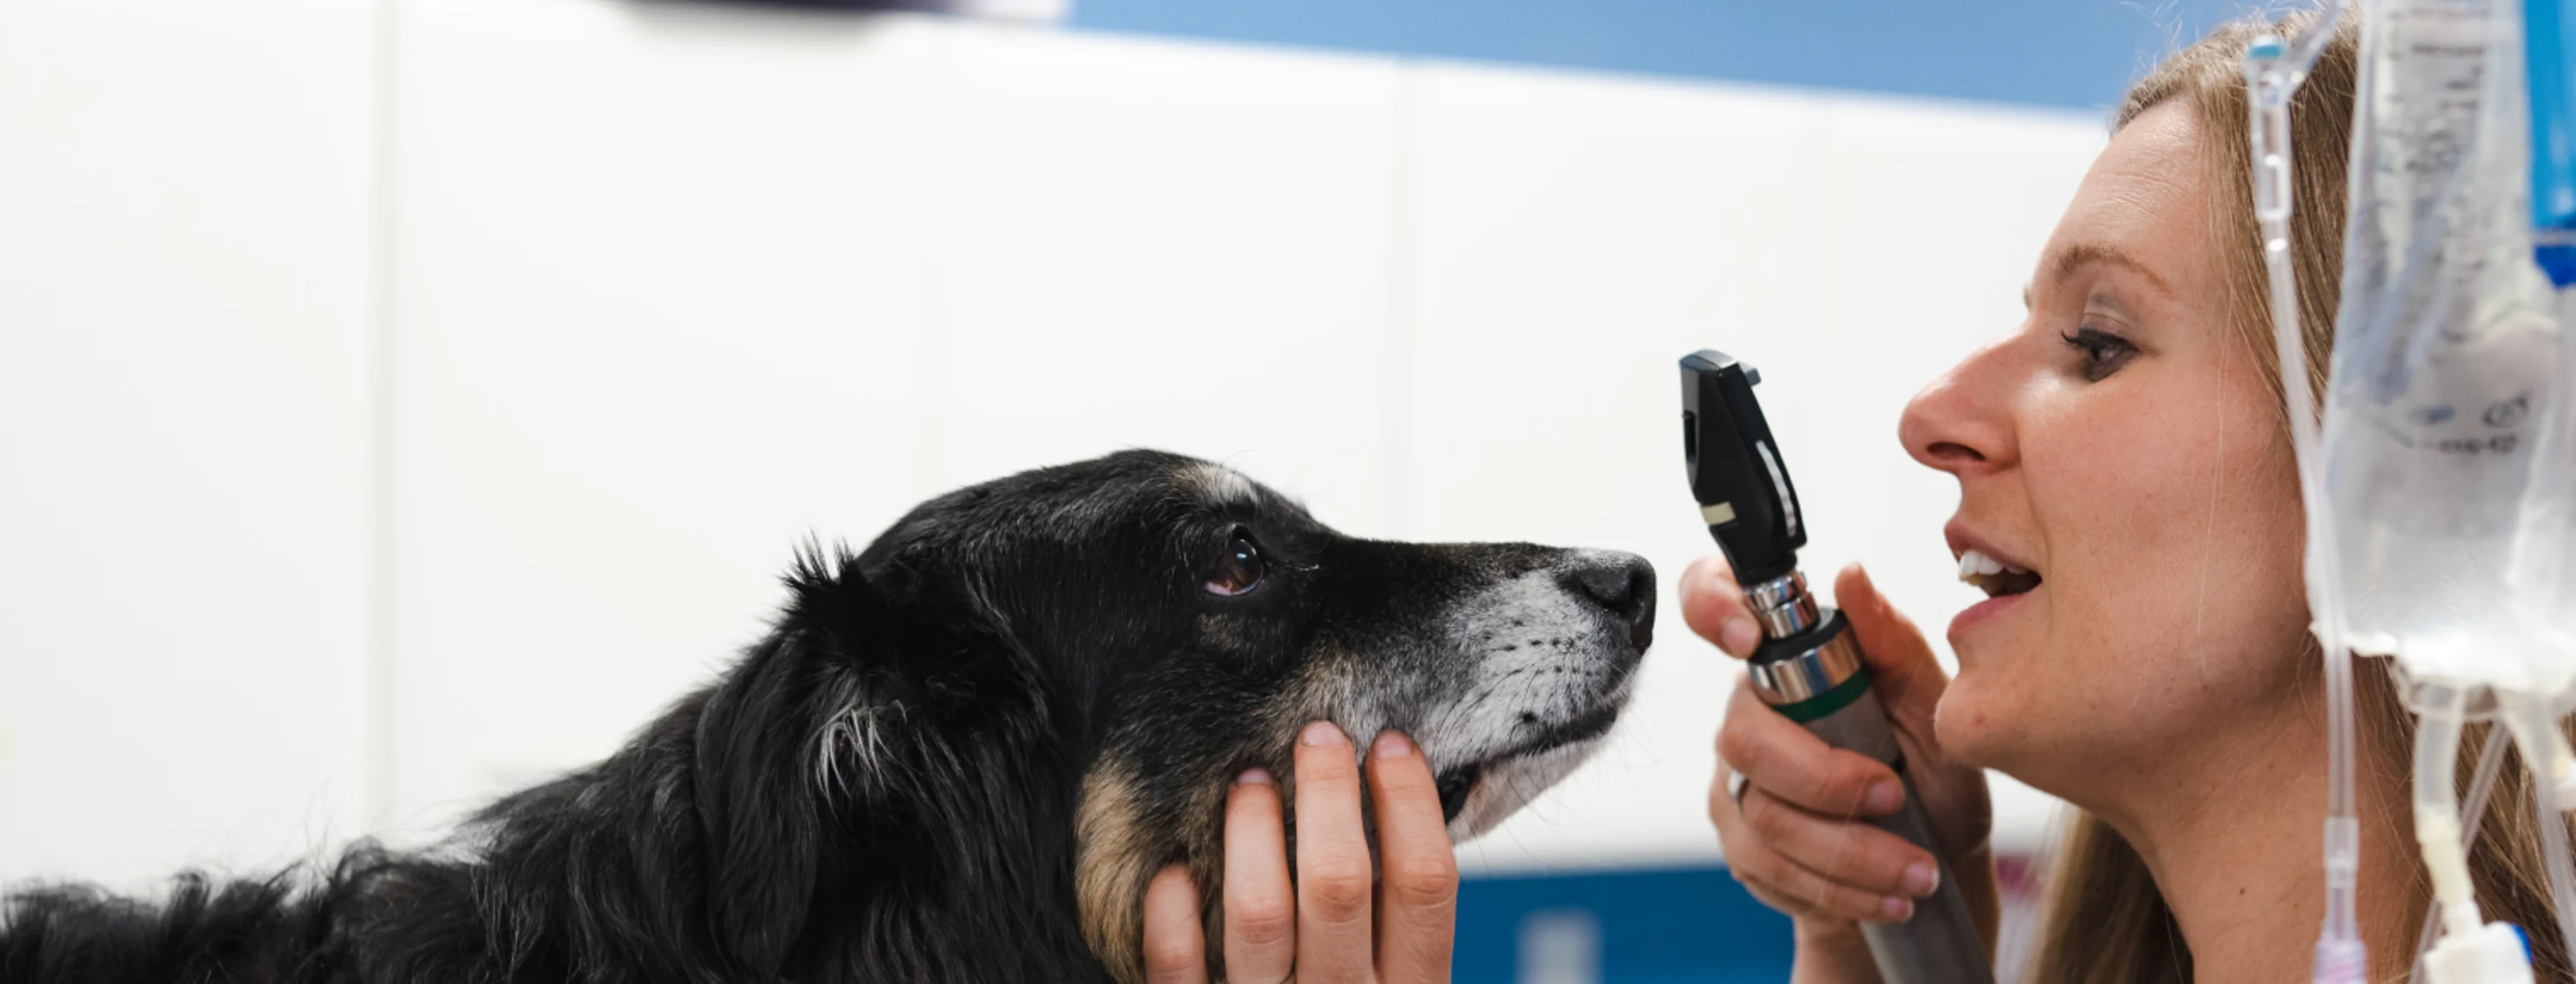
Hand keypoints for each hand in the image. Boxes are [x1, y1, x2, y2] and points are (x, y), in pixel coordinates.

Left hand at [1140, 721, 1456, 983]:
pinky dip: (1171, 913)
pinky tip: (1172, 868)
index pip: (1427, 884)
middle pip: (1341, 883)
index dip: (1409, 801)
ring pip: (1260, 912)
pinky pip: (1178, 969)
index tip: (1387, 742)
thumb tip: (1392, 796)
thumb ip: (1398, 920)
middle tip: (1314, 734)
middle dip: (1327, 792)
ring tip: (1247, 779)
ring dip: (1250, 832)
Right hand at [1685, 558, 1997, 978]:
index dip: (1711, 607)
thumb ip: (1894, 642)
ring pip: (1766, 815)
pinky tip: (1887, 896)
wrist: (1935, 866)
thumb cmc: (1934, 772)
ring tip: (1917, 871)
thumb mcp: (1936, 707)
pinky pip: (1773, 867)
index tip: (1748, 637)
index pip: (1713, 602)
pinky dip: (1841, 887)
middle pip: (1745, 738)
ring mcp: (1737, 782)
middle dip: (1828, 779)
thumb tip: (1850, 575)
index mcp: (1788, 658)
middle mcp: (1749, 713)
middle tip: (1895, 796)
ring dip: (1853, 851)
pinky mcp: (1741, 846)